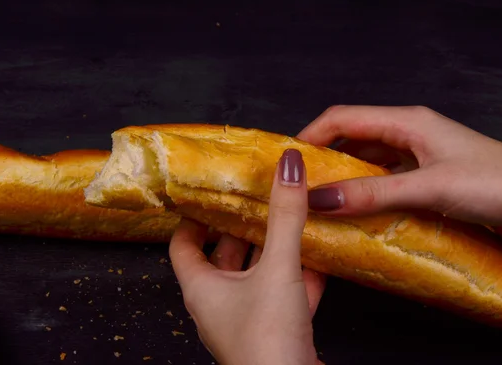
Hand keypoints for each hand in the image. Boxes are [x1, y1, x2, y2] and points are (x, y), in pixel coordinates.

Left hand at [169, 149, 325, 364]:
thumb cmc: (269, 336)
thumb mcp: (277, 268)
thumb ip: (284, 217)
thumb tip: (288, 165)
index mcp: (202, 288)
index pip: (183, 244)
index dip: (194, 218)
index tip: (212, 194)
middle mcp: (218, 305)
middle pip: (222, 258)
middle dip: (241, 228)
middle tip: (258, 199)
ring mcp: (246, 322)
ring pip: (255, 278)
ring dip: (271, 252)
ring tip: (289, 222)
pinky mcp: (274, 334)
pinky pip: (281, 298)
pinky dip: (296, 278)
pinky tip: (318, 261)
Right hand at [298, 105, 501, 258]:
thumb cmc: (500, 183)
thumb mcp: (428, 186)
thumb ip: (373, 194)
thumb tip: (319, 200)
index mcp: (408, 122)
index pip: (344, 117)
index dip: (311, 135)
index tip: (288, 162)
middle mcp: (412, 137)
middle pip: (354, 141)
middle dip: (325, 162)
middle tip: (300, 190)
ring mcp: (422, 162)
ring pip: (370, 167)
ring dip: (347, 184)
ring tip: (322, 208)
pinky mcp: (432, 185)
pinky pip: (389, 188)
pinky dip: (369, 200)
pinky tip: (358, 220)